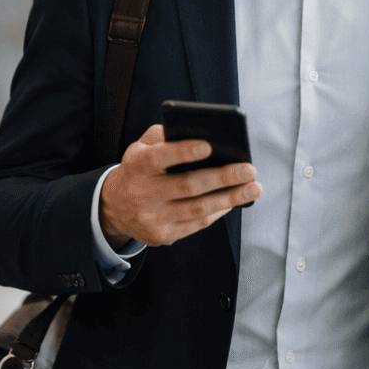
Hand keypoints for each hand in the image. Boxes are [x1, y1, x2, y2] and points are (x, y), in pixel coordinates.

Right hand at [99, 124, 260, 247]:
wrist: (115, 207)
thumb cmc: (139, 169)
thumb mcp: (140, 147)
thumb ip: (164, 135)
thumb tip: (201, 132)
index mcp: (136, 166)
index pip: (158, 158)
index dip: (182, 152)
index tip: (209, 145)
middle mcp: (142, 193)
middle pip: (187, 185)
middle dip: (222, 177)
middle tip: (249, 169)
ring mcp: (152, 218)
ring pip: (197, 209)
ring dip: (230, 198)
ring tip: (253, 188)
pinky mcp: (162, 236)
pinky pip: (197, 224)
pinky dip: (219, 211)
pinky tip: (235, 200)